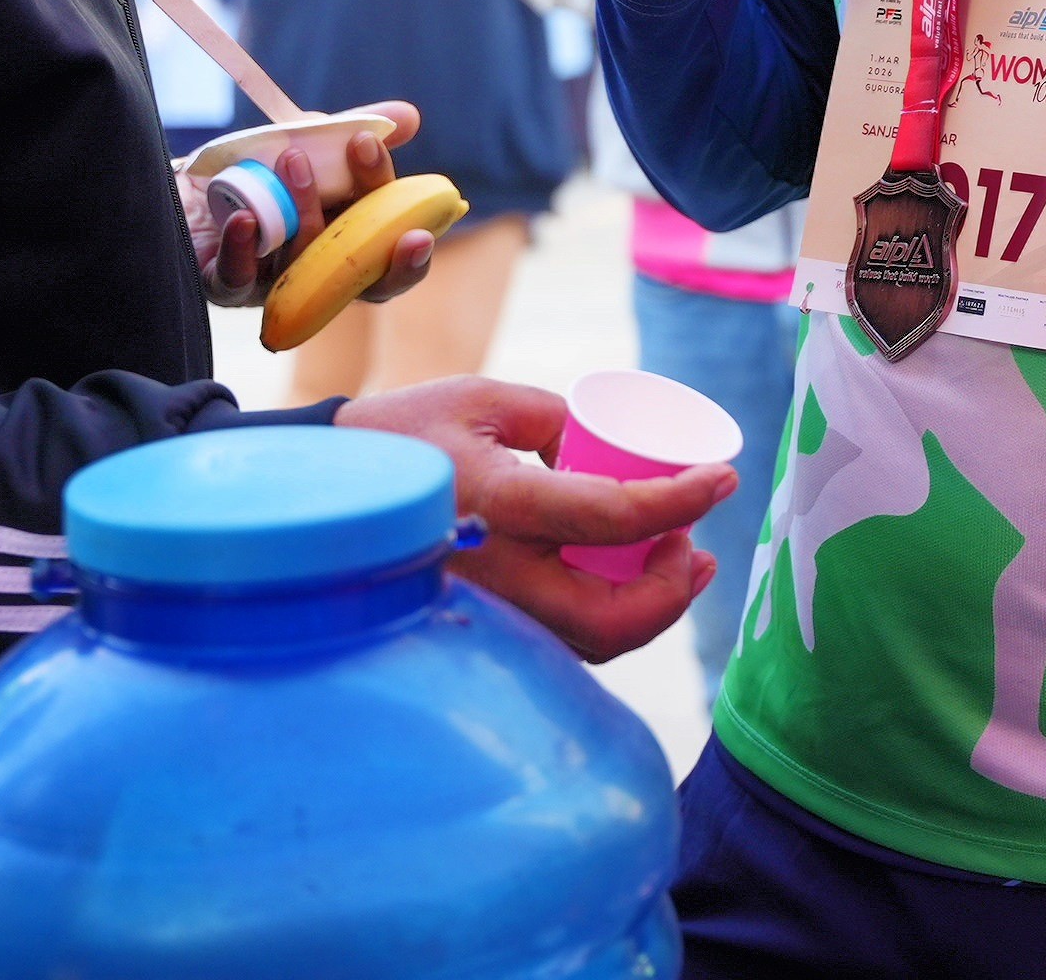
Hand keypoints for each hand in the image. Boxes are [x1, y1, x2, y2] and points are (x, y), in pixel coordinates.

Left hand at [197, 102, 433, 302]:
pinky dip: (241, 249)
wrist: (179, 181)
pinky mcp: (220, 283)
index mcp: (344, 242)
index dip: (410, 255)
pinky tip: (243, 218)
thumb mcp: (304, 140)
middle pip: (357, 279)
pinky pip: (235, 278)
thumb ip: (351, 132)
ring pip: (300, 265)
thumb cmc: (249, 169)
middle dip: (375, 247)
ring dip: (305, 212)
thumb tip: (410, 117)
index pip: (387, 258)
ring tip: (294, 158)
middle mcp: (314, 273)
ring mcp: (268, 284)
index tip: (421, 227)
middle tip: (376, 201)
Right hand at [338, 376, 732, 661]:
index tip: (723, 479)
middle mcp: (492, 574)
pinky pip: (558, 639)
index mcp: (496, 501)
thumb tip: (613, 451)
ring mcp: (483, 612)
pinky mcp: (479, 627)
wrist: (322, 493)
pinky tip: (631, 583)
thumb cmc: (403, 436)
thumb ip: (555, 419)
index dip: (680, 502)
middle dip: (669, 589)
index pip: (610, 514)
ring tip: (679, 558)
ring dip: (647, 610)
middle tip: (697, 544)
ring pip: (585, 643)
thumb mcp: (482, 402)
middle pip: (606, 619)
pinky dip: (607, 617)